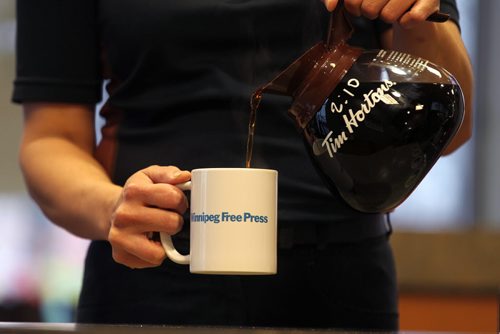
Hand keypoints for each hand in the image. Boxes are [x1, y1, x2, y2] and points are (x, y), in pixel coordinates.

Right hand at [107, 165, 189, 268]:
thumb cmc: (138, 194)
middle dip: (176, 221)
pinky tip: (149, 241)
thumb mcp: (151, 176)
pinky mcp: (120, 255)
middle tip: (167, 218)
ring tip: (159, 231)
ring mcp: (119, 237)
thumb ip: (169, 173)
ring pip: (161, 251)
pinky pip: (153, 261)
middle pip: (172, 223)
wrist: (112, 211)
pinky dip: (157, 253)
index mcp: (134, 191)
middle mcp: (124, 215)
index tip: (175, 203)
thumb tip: (185, 176)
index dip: (181, 201)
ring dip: (166, 242)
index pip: (174, 197)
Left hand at [321, 0, 439, 27]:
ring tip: (393, 8)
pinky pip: (409, 20)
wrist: (416, 0)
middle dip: (370, 12)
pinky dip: (406, 22)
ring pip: (388, 16)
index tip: (355, 6)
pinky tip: (407, 14)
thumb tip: (330, 6)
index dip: (352, 5)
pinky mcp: (431, 0)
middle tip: (377, 6)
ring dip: (387, 17)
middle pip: (368, 8)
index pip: (353, 0)